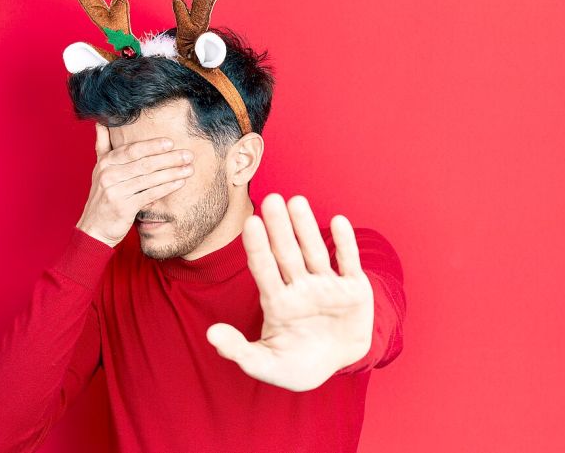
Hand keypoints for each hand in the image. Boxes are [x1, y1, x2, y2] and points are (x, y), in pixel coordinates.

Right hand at [76, 122, 194, 247]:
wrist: (94, 229)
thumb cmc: (102, 198)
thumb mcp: (99, 170)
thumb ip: (102, 146)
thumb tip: (100, 123)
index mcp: (105, 163)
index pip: (132, 150)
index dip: (152, 146)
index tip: (171, 143)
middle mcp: (108, 174)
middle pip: (144, 163)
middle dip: (168, 158)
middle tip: (188, 154)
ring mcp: (115, 191)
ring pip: (149, 178)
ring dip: (172, 172)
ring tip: (189, 168)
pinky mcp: (124, 207)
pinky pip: (150, 194)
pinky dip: (166, 187)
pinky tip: (180, 183)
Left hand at [206, 193, 373, 391]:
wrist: (338, 365)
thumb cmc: (298, 364)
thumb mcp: (266, 365)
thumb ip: (238, 350)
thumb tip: (211, 335)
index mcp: (277, 302)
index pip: (263, 269)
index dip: (257, 247)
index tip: (250, 222)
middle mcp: (300, 287)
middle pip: (287, 253)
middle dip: (279, 227)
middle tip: (271, 198)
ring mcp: (327, 286)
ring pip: (315, 251)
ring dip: (307, 228)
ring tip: (297, 201)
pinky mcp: (354, 290)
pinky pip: (349, 263)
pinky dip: (345, 243)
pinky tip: (338, 221)